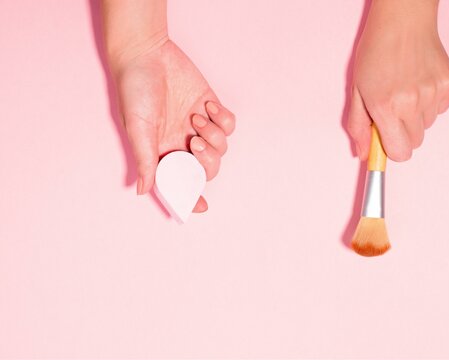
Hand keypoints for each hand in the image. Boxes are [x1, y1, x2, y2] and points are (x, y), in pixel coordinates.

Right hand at [112, 39, 234, 210]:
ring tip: (196, 118)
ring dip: (214, 136)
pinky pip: (229, 125)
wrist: (148, 53)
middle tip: (194, 142)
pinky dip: (224, 120)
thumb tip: (144, 190)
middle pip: (207, 168)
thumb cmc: (135, 89)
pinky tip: (208, 107)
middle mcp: (182, 142)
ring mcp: (198, 125)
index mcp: (163, 151)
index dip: (191, 196)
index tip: (201, 207)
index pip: (181, 181)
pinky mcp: (211, 108)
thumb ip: (145, 158)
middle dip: (207, 161)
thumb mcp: (137, 127)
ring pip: (221, 148)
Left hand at [347, 0, 448, 160]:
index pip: (400, 153)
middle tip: (392, 109)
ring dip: (415, 116)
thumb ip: (358, 126)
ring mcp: (433, 94)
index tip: (387, 140)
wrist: (403, 20)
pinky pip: (440, 110)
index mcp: (386, 107)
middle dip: (401, 132)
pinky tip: (419, 83)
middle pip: (415, 143)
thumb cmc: (376, 52)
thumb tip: (363, 154)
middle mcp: (412, 103)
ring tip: (404, 90)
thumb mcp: (357, 90)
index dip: (392, 149)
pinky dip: (430, 103)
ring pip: (427, 126)